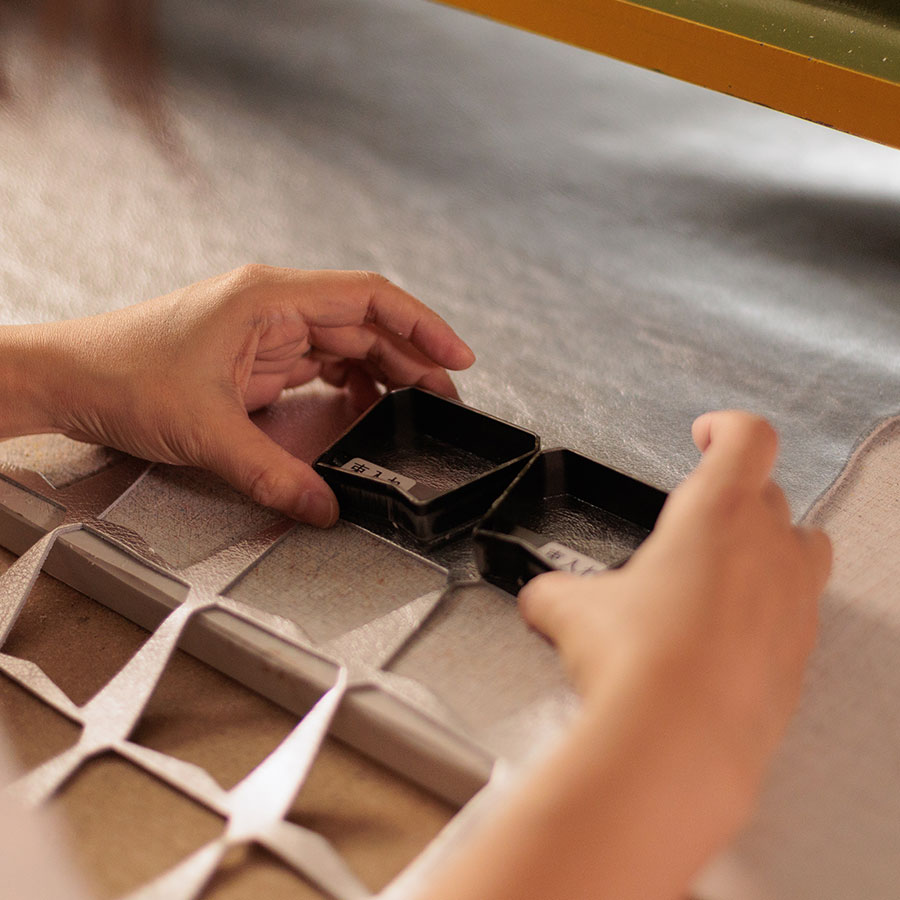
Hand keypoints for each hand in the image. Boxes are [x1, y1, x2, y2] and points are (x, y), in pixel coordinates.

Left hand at [26, 266, 474, 524]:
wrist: (68, 379)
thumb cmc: (119, 373)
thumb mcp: (204, 429)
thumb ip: (271, 473)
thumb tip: (322, 505)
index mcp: (269, 299)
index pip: (369, 298)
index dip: (422, 326)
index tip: (456, 357)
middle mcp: (274, 308)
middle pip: (366, 325)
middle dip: (412, 360)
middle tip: (445, 400)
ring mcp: (266, 333)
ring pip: (348, 345)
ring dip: (386, 374)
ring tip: (416, 408)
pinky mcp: (257, 359)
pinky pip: (322, 367)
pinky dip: (351, 387)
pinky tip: (365, 409)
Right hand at [519, 411, 830, 817]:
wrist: (678, 745)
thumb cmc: (639, 663)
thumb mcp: (571, 611)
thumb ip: (557, 592)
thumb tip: (543, 599)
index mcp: (717, 512)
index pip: (749, 437)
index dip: (726, 427)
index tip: (706, 434)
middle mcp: (769, 550)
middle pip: (773, 494)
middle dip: (736, 495)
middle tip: (700, 516)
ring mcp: (794, 604)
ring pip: (802, 549)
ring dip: (771, 546)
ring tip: (729, 566)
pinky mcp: (800, 657)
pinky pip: (796, 614)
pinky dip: (769, 610)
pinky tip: (725, 635)